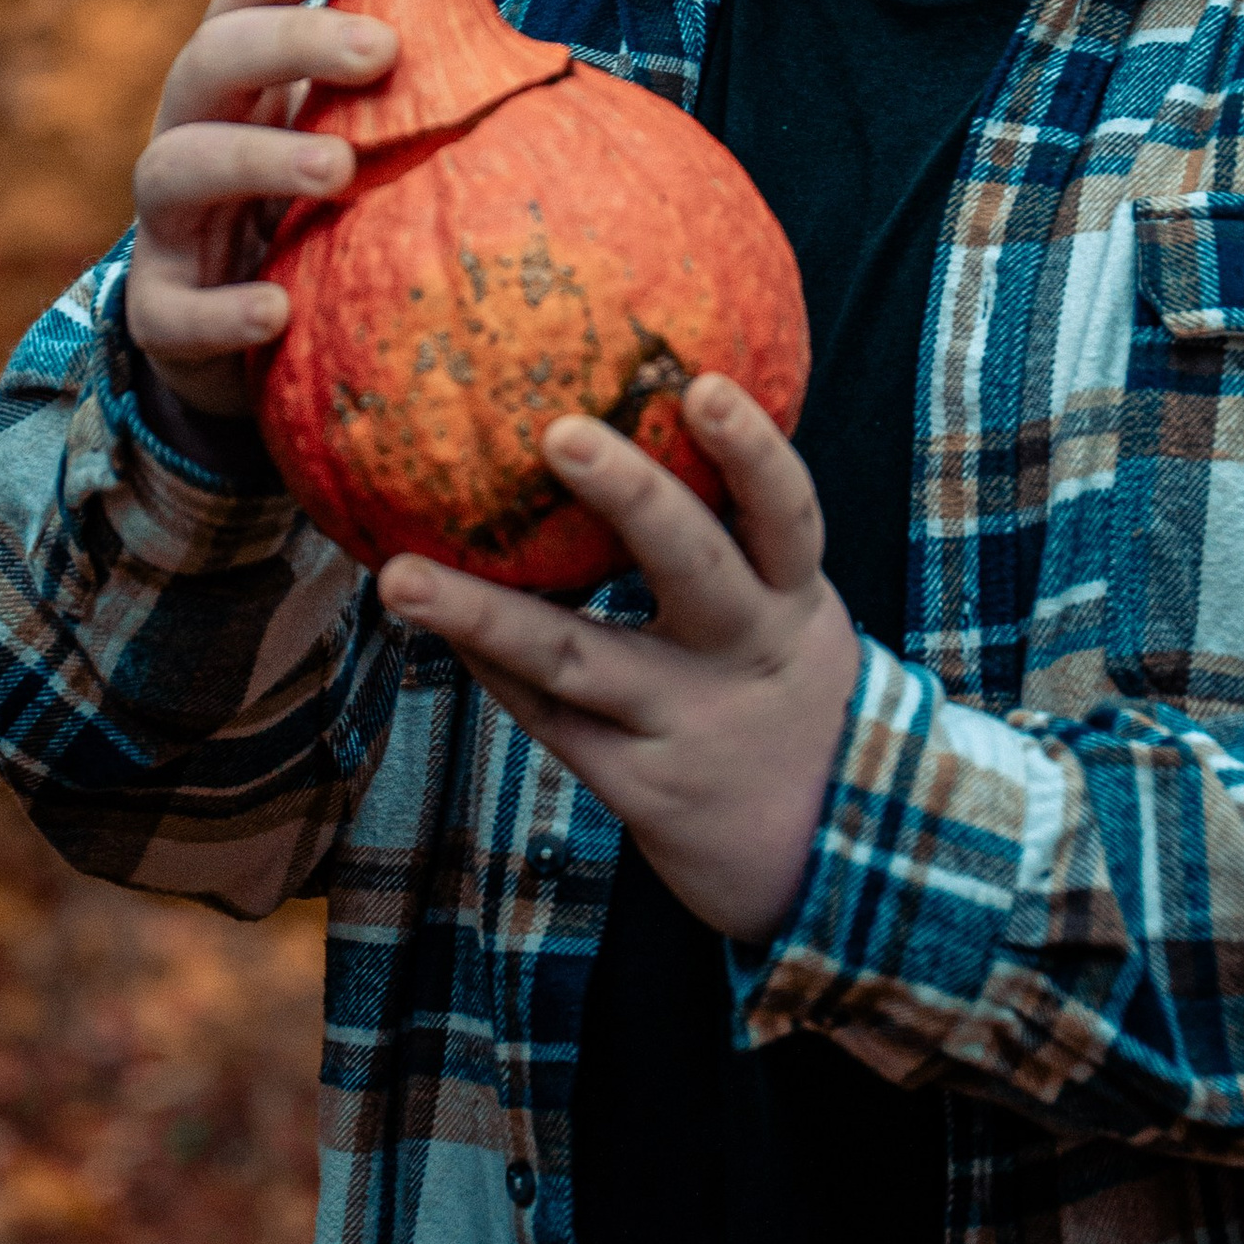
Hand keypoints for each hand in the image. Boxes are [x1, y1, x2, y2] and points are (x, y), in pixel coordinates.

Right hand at [126, 0, 396, 413]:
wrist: (245, 342)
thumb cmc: (316, 218)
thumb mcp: (357, 145)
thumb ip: (404, 94)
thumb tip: (502, 41)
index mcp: (241, 83)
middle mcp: (190, 135)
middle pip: (209, 60)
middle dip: (290, 43)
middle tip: (381, 50)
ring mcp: (169, 226)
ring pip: (174, 169)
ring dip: (256, 159)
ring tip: (337, 170)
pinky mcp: (162, 313)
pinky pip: (174, 311)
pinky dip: (222, 310)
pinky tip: (276, 311)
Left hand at [377, 375, 859, 943]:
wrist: (841, 859)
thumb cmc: (789, 700)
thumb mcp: (792, 617)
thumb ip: (740, 544)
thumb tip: (662, 411)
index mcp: (794, 602)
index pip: (786, 513)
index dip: (750, 450)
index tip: (703, 384)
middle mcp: (747, 655)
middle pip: (693, 564)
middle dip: (631, 496)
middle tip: (560, 431)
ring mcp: (689, 723)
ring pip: (578, 657)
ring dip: (483, 614)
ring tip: (402, 577)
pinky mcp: (642, 788)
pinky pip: (550, 716)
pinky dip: (492, 666)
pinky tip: (432, 623)